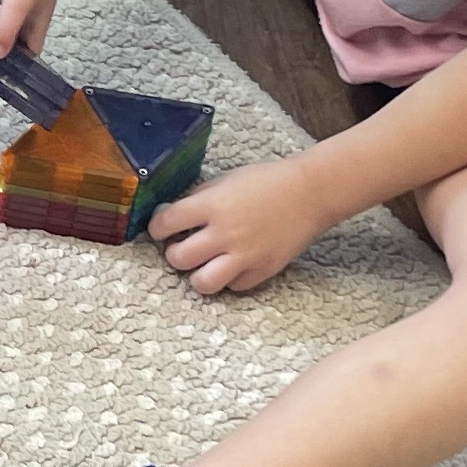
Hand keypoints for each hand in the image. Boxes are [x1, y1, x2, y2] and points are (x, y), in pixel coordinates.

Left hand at [148, 158, 328, 296]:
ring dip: (196, 275)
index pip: (165, 223)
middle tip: (182, 247)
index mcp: (212, 205)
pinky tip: (232, 265)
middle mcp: (224, 233)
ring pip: (202, 283)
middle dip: (174, 253)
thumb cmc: (267, 181)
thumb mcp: (225, 180)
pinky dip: (229, 279)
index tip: (161, 228)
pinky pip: (234, 287)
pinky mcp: (262, 270)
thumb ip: (199, 199)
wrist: (310, 193)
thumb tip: (173, 216)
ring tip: (202, 264)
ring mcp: (244, 255)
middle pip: (178, 258)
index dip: (157, 227)